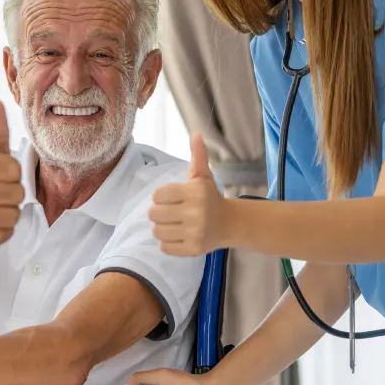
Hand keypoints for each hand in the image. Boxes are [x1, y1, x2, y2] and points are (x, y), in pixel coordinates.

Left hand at [148, 135, 228, 255]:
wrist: (230, 223)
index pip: (157, 195)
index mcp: (194, 192)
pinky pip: (165, 248)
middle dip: (159, 213)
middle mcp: (195, 213)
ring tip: (173, 224)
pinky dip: (167, 243)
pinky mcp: (193, 249)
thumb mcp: (203, 176)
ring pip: (157, 232)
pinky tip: (178, 235)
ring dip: (161, 228)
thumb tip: (196, 135)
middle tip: (171, 212)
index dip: (161, 196)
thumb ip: (198, 156)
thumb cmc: (210, 197)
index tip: (171, 198)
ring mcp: (194, 232)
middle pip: (154, 214)